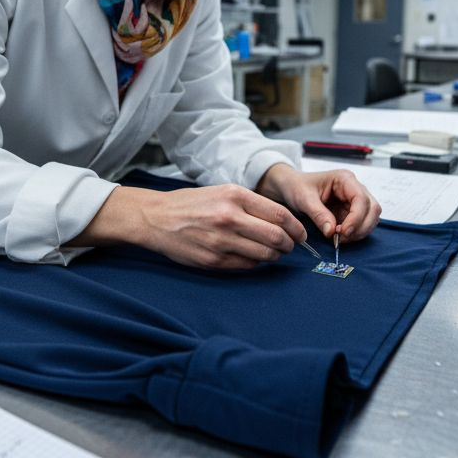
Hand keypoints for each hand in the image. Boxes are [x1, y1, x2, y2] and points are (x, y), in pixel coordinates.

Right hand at [73, 185, 306, 269]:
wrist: (156, 218)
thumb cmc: (191, 203)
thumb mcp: (222, 191)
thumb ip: (251, 204)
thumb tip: (282, 221)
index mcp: (235, 196)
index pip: (280, 215)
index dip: (296, 228)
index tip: (300, 234)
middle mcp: (230, 218)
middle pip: (277, 237)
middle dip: (290, 245)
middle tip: (290, 246)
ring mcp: (221, 241)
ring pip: (264, 255)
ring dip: (274, 256)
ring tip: (273, 253)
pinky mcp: (213, 260)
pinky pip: (246, 266)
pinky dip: (255, 264)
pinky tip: (252, 258)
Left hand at [256, 164, 380, 242]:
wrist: (291, 187)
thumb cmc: (297, 187)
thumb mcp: (304, 199)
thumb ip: (319, 215)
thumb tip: (332, 232)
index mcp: (345, 179)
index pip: (361, 199)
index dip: (356, 218)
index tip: (343, 232)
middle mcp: (354, 188)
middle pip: (372, 209)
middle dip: (361, 227)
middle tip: (341, 238)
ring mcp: (354, 200)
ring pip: (370, 218)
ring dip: (359, 232)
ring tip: (339, 238)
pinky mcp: (350, 211)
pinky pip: (361, 224)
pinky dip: (354, 233)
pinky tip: (339, 236)